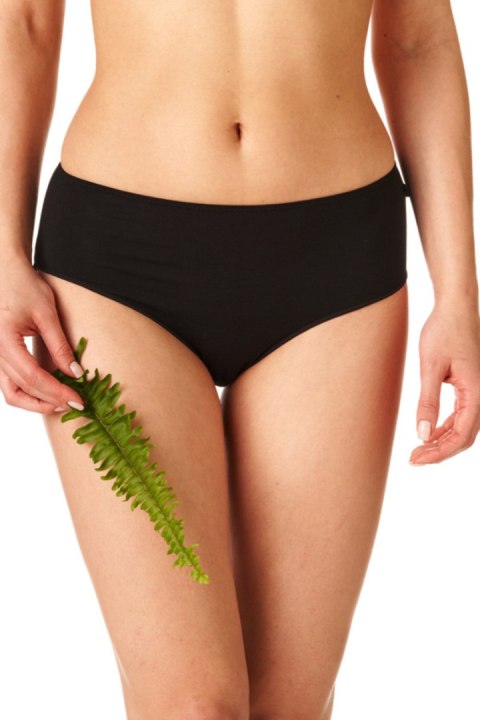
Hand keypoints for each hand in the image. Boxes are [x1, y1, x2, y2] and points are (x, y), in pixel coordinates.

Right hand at [0, 253, 85, 413]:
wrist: (3, 271)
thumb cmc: (23, 286)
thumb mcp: (46, 314)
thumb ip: (60, 345)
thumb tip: (76, 374)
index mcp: (4, 341)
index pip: (33, 377)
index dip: (57, 392)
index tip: (77, 400)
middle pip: (22, 389)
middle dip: (50, 400)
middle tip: (75, 404)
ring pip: (11, 392)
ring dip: (36, 402)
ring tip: (61, 403)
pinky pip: (9, 383)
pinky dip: (28, 392)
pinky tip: (48, 392)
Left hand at [410, 302, 479, 464]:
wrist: (456, 308)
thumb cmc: (444, 331)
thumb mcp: (430, 367)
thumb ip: (427, 402)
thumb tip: (423, 434)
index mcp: (477, 392)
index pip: (461, 435)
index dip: (439, 452)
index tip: (416, 459)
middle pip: (465, 436)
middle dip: (440, 451)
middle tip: (414, 459)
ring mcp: (479, 391)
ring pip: (464, 428)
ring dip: (443, 441)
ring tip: (419, 450)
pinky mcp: (471, 386)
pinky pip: (462, 415)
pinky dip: (446, 427)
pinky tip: (430, 432)